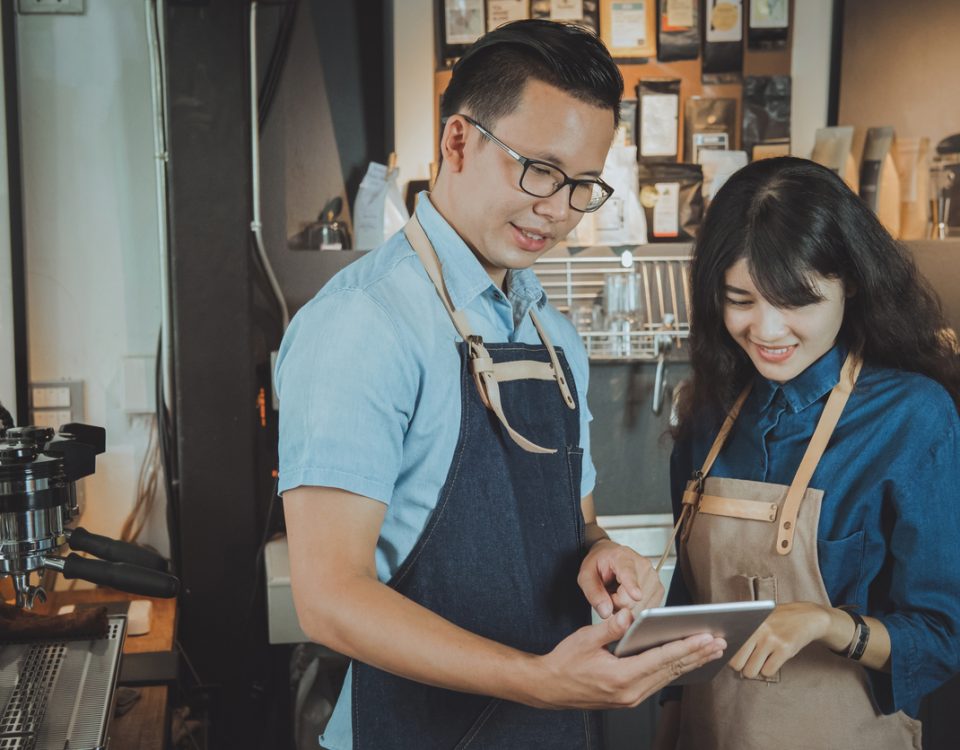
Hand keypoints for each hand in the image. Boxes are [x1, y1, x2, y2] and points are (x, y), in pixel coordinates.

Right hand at [531, 607, 725, 709]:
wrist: (549, 688)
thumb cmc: (564, 663)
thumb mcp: (584, 639)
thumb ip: (610, 627)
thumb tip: (630, 613)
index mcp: (620, 677)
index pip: (661, 659)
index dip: (686, 647)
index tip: (706, 637)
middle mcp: (630, 692)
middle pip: (671, 670)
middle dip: (697, 655)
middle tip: (720, 642)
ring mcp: (631, 698)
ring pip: (668, 677)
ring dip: (690, 662)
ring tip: (711, 651)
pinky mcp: (629, 698)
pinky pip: (658, 681)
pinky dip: (675, 669)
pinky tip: (686, 661)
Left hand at [578, 539, 663, 617]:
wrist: (610, 557)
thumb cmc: (599, 564)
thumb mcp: (586, 576)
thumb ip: (593, 593)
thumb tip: (606, 612)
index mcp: (622, 557)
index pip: (628, 573)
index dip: (632, 586)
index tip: (637, 595)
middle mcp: (643, 565)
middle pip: (632, 599)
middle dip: (618, 604)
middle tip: (610, 593)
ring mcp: (653, 577)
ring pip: (640, 607)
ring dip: (627, 608)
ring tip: (619, 594)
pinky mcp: (658, 589)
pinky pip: (646, 610)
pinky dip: (635, 610)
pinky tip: (629, 599)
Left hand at [727, 601, 851, 678]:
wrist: (807, 617)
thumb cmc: (778, 619)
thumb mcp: (759, 617)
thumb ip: (743, 628)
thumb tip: (723, 646)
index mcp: (748, 621)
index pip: (729, 646)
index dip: (730, 654)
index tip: (735, 655)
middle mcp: (757, 630)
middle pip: (736, 663)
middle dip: (741, 666)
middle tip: (749, 661)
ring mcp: (771, 640)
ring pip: (751, 670)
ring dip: (755, 669)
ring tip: (761, 661)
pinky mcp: (784, 650)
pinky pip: (767, 672)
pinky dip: (768, 670)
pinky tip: (773, 660)